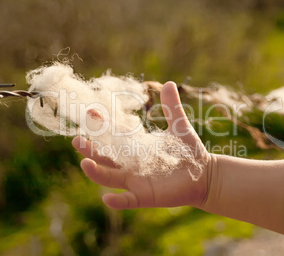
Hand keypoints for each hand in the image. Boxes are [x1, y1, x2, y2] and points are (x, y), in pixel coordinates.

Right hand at [72, 81, 211, 209]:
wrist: (206, 175)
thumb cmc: (190, 152)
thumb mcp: (179, 127)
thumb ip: (171, 107)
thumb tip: (168, 83)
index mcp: (135, 147)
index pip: (113, 135)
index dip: (101, 125)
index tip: (92, 111)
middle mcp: (130, 164)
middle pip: (104, 157)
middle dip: (89, 149)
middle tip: (77, 139)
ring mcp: (136, 181)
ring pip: (109, 178)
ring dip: (96, 172)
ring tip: (85, 162)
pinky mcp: (145, 196)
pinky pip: (128, 200)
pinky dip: (117, 201)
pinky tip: (107, 198)